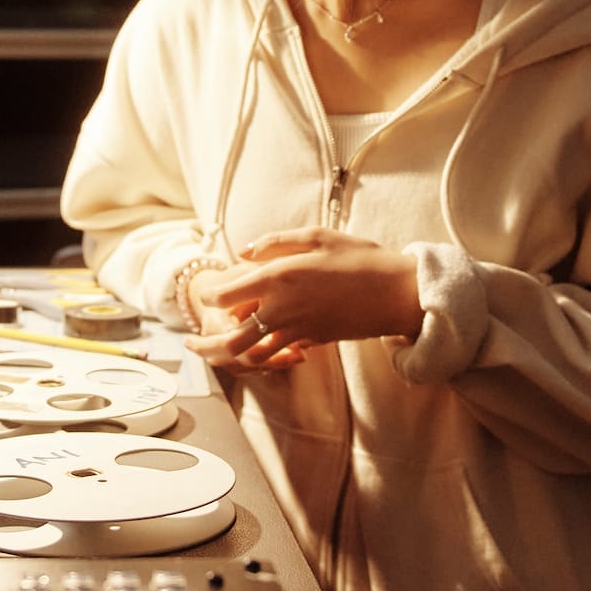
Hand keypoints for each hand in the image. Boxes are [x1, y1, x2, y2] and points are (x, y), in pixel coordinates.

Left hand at [186, 227, 421, 373]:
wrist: (397, 293)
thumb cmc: (360, 258)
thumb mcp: (317, 236)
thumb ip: (275, 242)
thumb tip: (243, 252)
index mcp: (278, 277)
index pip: (225, 295)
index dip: (210, 297)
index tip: (208, 295)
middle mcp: (282, 308)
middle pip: (232, 339)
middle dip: (208, 344)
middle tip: (193, 342)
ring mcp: (298, 330)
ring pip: (253, 354)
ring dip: (232, 355)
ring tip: (217, 352)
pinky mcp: (313, 341)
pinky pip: (278, 353)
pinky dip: (264, 354)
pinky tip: (261, 346)